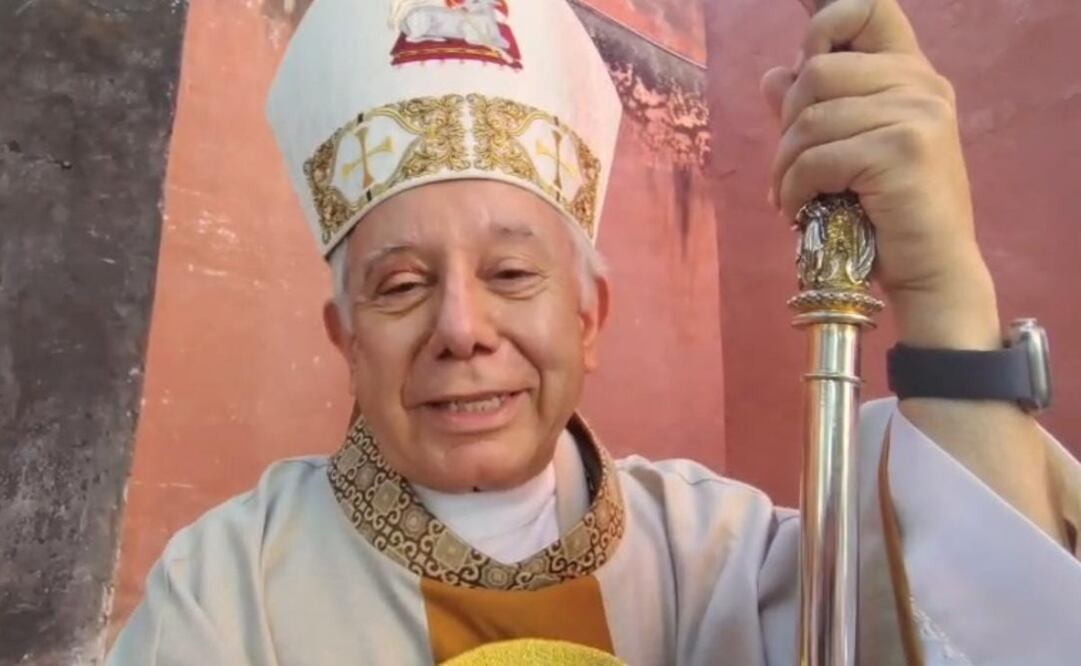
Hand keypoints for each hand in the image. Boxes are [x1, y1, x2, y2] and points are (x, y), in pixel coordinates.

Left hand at [763, 0, 1001, 349]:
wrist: (931, 271)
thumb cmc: (887, 213)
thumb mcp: (849, 151)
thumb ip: (816, 109)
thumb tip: (774, 73)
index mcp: (912, 74)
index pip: (869, 8)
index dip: (825, 21)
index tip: (802, 57)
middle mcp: (921, 84)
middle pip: (817, 71)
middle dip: (786, 124)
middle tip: (789, 166)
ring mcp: (916, 114)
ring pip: (810, 118)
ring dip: (785, 165)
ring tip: (791, 195)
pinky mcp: (900, 150)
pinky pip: (816, 157)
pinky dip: (794, 188)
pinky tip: (800, 210)